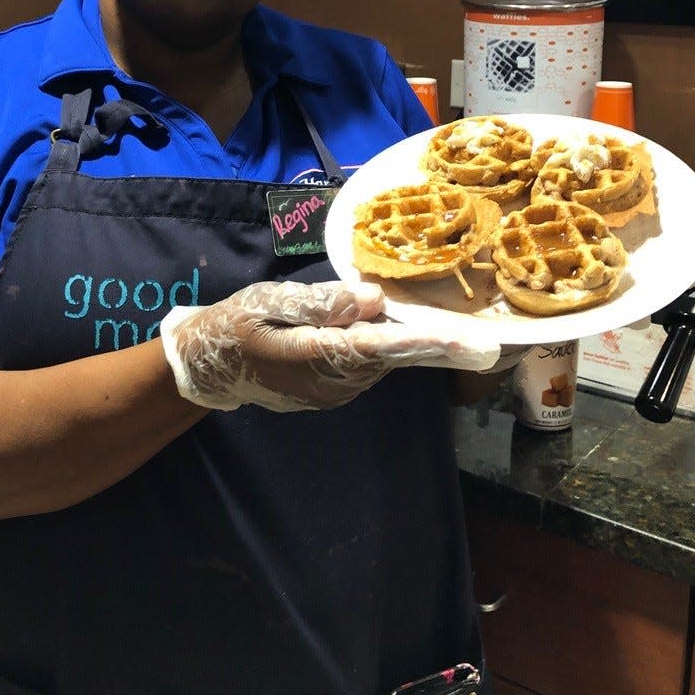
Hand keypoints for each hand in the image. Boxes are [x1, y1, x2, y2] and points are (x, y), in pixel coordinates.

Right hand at [159, 279, 503, 411]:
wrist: (208, 369)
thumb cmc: (234, 326)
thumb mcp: (267, 303)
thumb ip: (320, 303)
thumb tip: (373, 299)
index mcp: (308, 357)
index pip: (372, 348)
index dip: (416, 343)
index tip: (456, 341)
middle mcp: (327, 384)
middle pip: (388, 360)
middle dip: (436, 351)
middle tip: (486, 346)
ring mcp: (331, 394)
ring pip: (383, 365)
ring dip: (418, 350)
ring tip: (461, 337)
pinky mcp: (333, 393)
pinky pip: (370, 368)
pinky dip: (394, 353)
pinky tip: (416, 338)